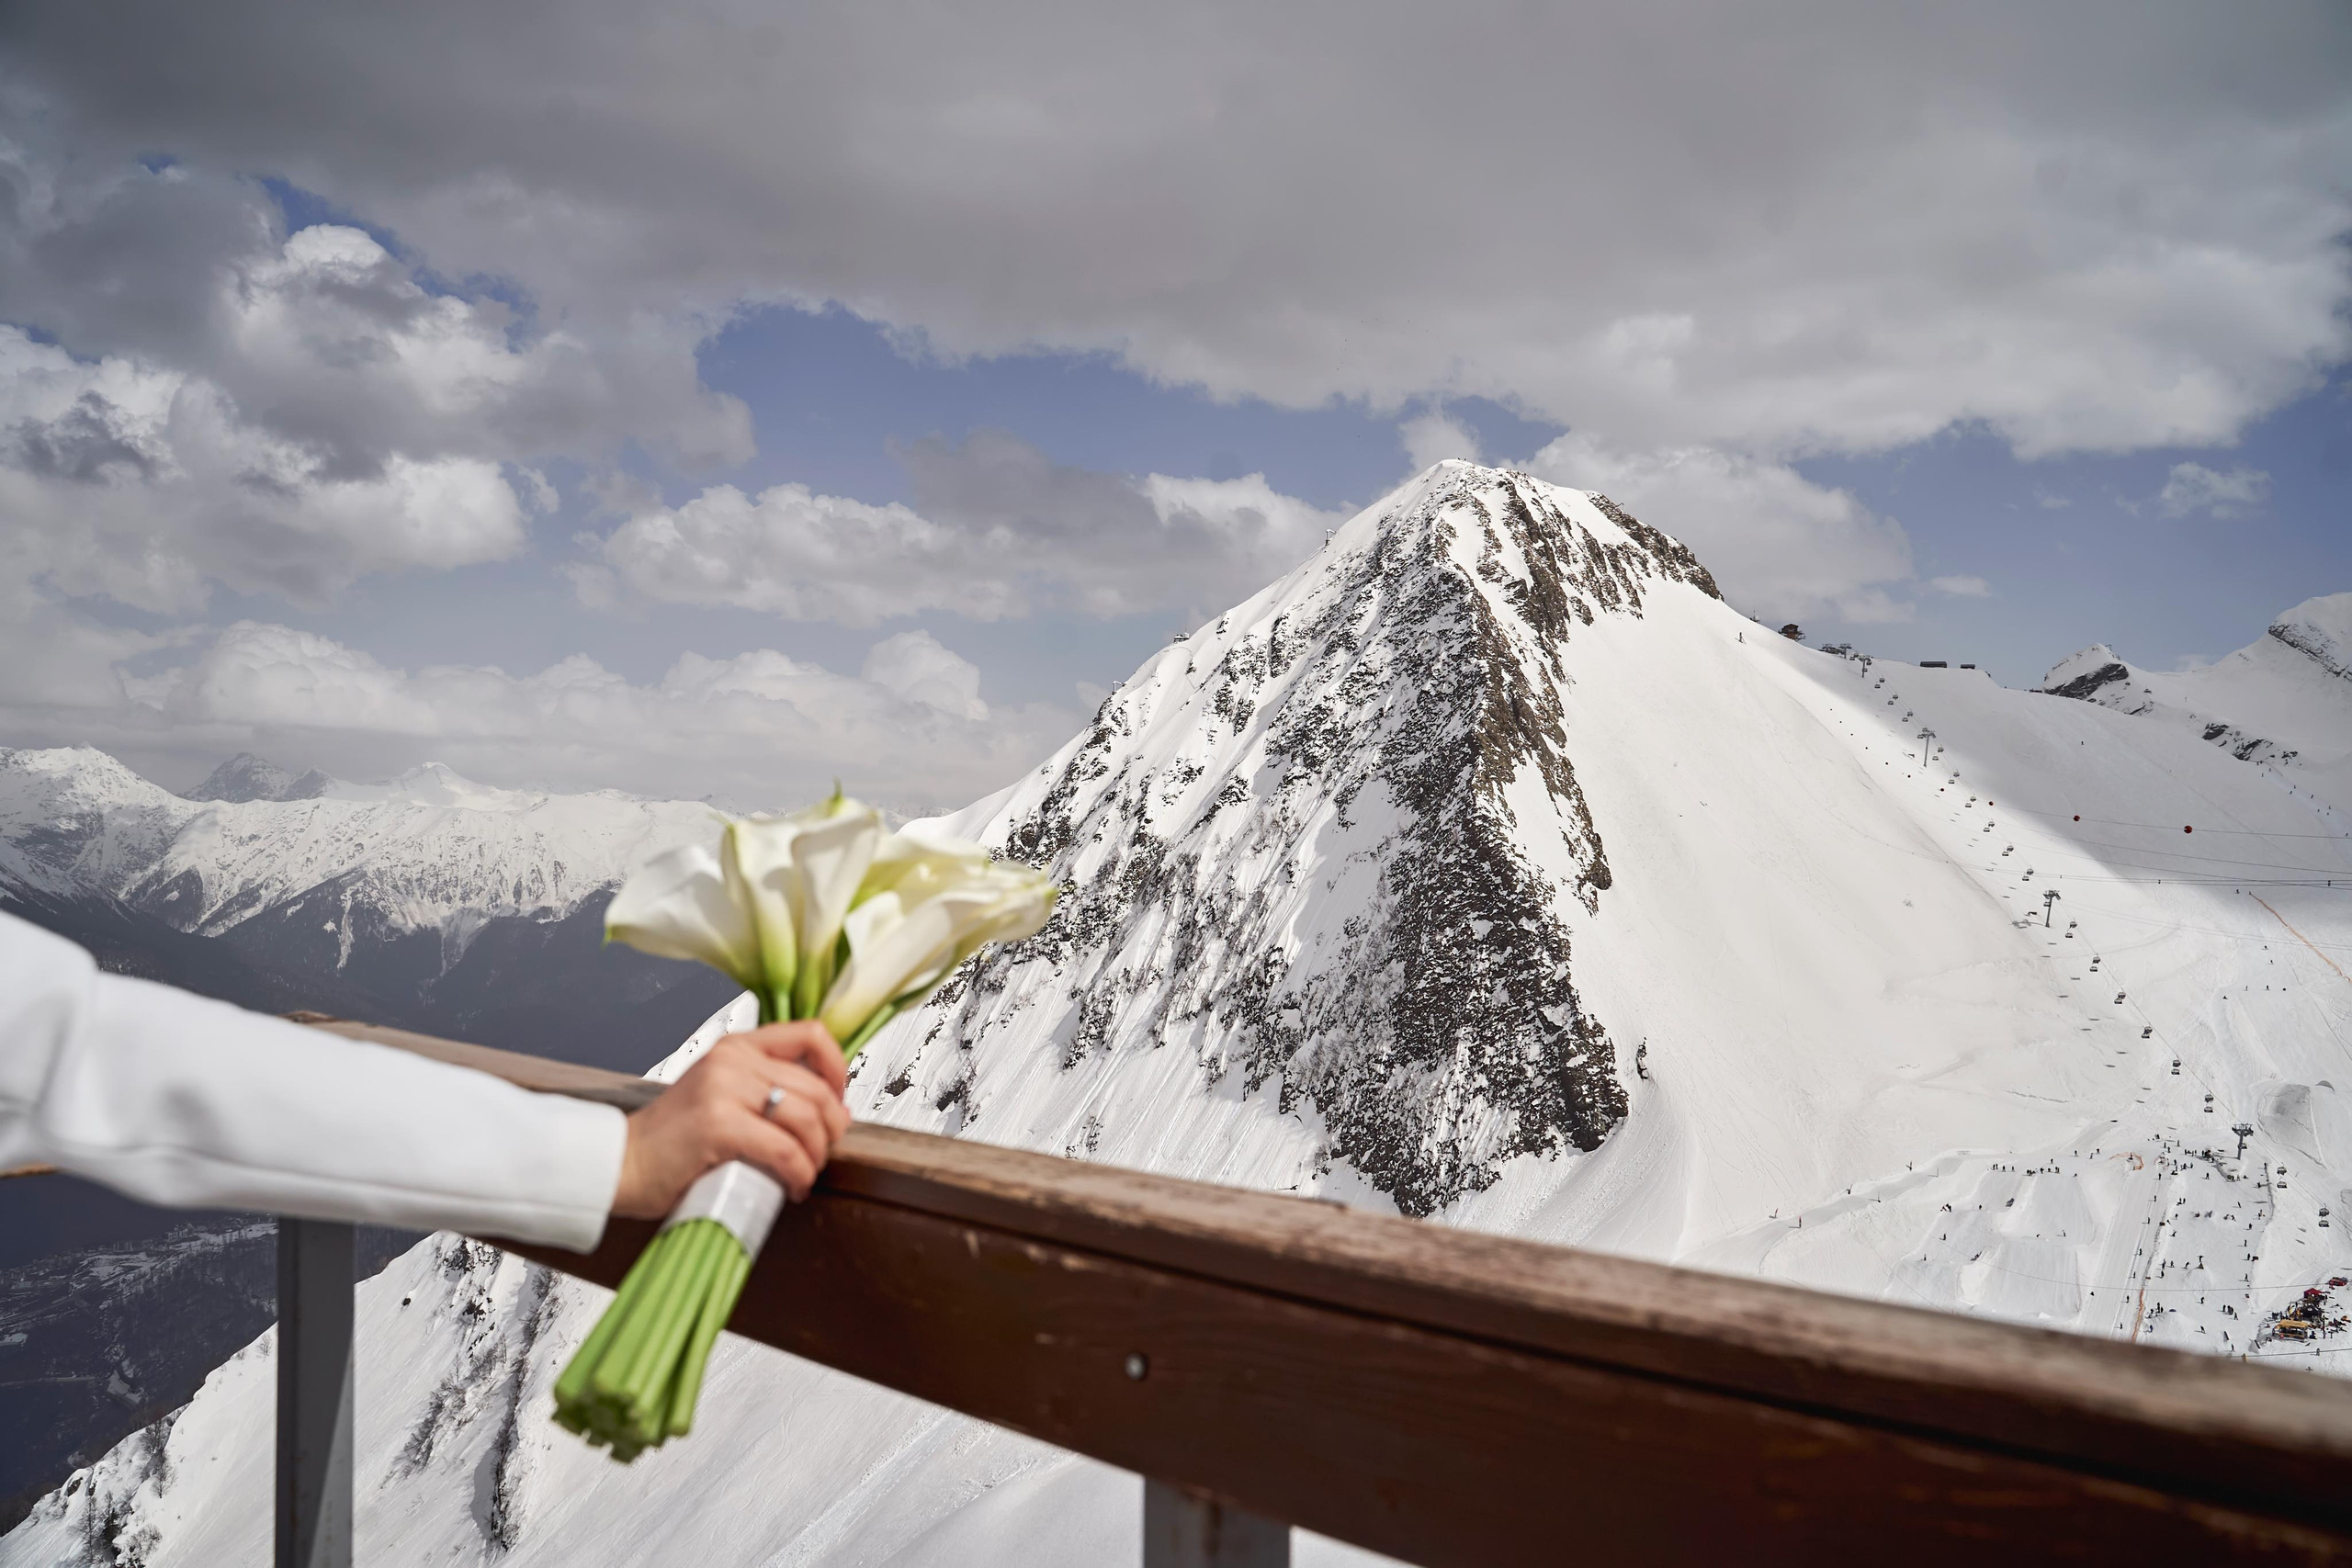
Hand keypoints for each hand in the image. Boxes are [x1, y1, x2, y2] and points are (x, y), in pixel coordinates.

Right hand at [611, 1022, 850, 1216]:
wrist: (621, 1164)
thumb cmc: (672, 1142)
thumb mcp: (722, 1098)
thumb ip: (768, 1093)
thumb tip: (835, 1112)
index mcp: (736, 1047)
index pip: (811, 1035)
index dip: (837, 1069)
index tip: (838, 1102)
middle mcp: (731, 1059)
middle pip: (816, 1087)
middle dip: (831, 1129)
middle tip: (821, 1155)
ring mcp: (723, 1089)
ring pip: (806, 1117)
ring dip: (817, 1155)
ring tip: (804, 1174)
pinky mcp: (717, 1125)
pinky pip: (783, 1149)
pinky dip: (798, 1173)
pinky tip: (792, 1187)